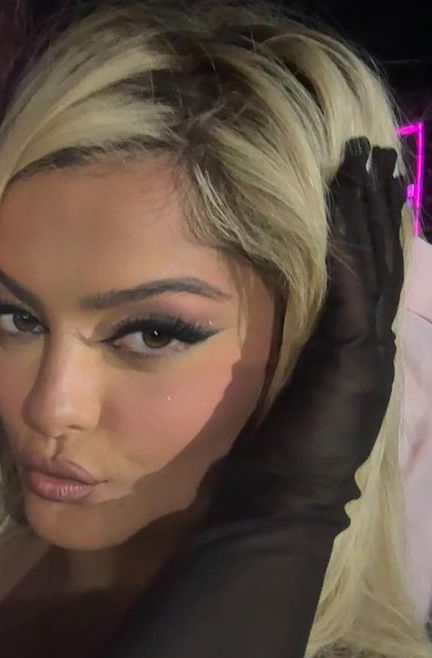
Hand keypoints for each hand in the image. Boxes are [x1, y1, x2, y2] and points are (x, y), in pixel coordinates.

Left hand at [214, 139, 406, 524]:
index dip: (369, 227)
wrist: (285, 504)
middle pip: (381, 259)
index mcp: (359, 351)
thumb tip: (281, 320)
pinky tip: (336, 220)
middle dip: (377, 205)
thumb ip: (295, 353)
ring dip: (367, 215)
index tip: (365, 180)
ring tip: (366, 165)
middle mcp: (374, 346)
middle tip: (376, 153)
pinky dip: (345, 256)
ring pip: (374, 268)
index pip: (369, 274)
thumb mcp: (290, 391)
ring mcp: (368, 354)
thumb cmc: (277, 458)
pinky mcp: (351, 363)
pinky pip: (351, 297)